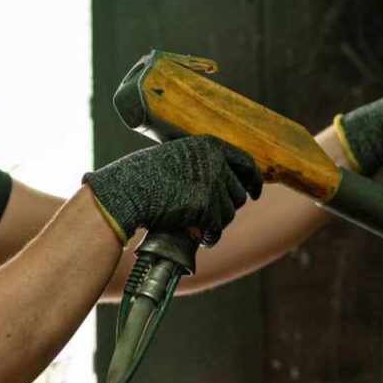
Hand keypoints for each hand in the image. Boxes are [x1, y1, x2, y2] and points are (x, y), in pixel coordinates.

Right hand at [82, 135, 263, 244]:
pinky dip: (209, 237)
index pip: (246, 163)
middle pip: (238, 193)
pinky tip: (199, 237)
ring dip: (216, 223)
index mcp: (210, 145)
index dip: (254, 180)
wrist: (126, 191)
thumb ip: (201, 164)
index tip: (255, 192)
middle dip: (226, 207)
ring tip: (198, 225)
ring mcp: (212, 184)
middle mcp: (216, 161)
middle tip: (208, 215)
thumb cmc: (142, 175)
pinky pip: (217, 229)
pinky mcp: (206, 207)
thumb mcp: (176, 155)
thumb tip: (222, 183)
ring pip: (229, 213)